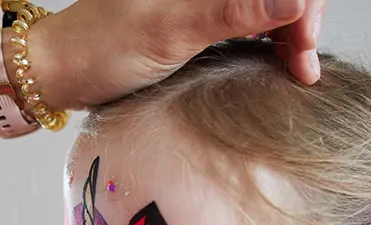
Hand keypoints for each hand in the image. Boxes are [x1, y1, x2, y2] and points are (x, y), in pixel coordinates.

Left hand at [33, 0, 325, 109]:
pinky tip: (277, 64)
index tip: (304, 46)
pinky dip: (272, 40)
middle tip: (304, 68)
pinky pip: (251, 18)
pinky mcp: (201, 15)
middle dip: (302, 19)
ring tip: (296, 72)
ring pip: (269, 4)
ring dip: (292, 32)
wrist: (66, 70)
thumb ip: (232, 12)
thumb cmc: (105, 48)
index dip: (303, 4)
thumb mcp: (172, 32)